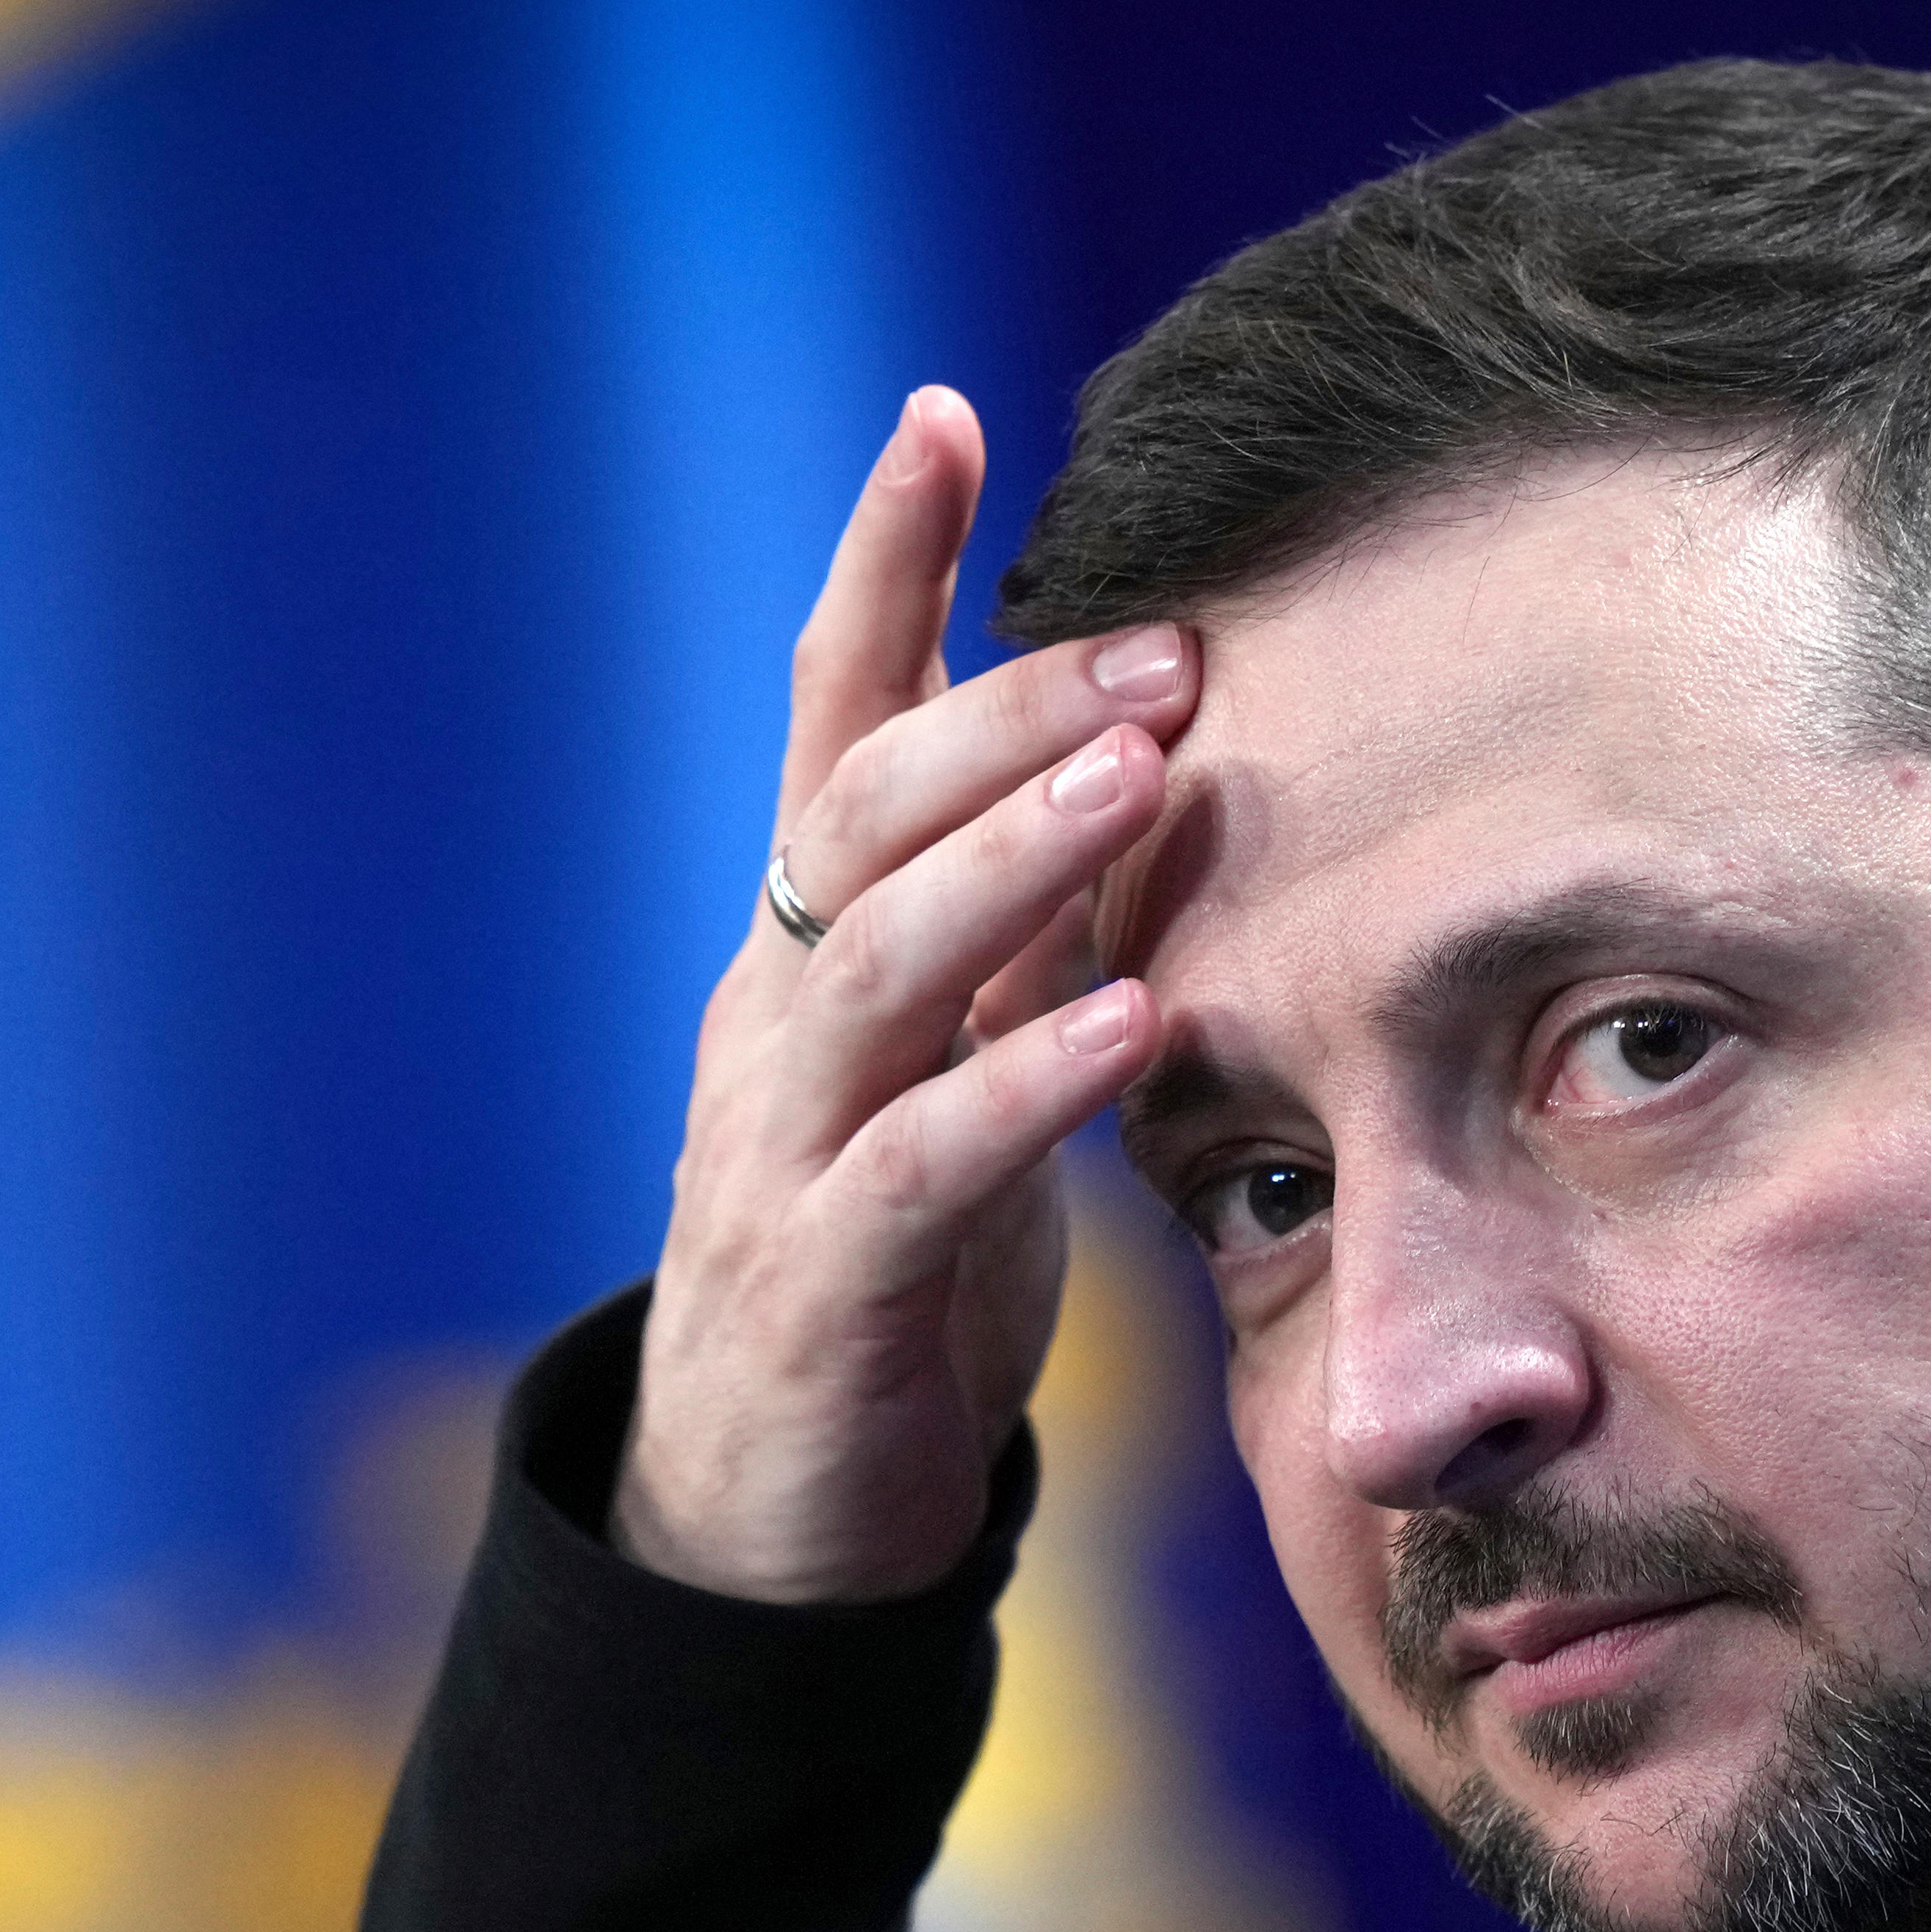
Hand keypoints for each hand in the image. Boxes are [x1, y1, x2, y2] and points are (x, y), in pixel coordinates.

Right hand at [611, 388, 1190, 1603]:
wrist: (768, 1516)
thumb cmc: (891, 1259)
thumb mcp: (956, 1060)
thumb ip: (1014, 924)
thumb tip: (1137, 757)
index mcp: (808, 948)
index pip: (831, 723)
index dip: (881, 571)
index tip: (943, 415)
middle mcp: (772, 1017)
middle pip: (852, 815)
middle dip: (997, 710)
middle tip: (1162, 641)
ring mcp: (775, 1149)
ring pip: (871, 963)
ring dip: (1009, 854)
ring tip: (1141, 767)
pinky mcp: (820, 1287)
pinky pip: (921, 1162)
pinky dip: (1024, 1082)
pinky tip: (1131, 1015)